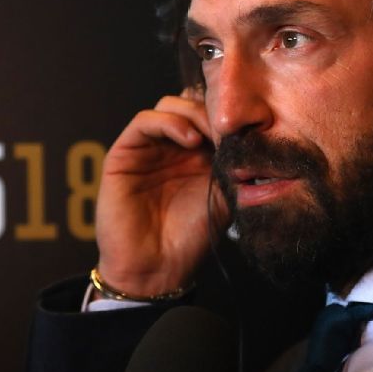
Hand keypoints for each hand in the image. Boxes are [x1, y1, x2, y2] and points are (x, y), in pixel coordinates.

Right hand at [94, 91, 228, 297]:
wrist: (158, 267)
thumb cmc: (190, 237)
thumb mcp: (224, 196)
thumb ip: (231, 165)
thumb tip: (248, 135)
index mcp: (196, 155)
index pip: (210, 116)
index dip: (227, 117)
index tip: (247, 129)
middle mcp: (171, 148)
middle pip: (191, 104)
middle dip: (213, 111)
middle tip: (230, 129)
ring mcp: (147, 149)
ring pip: (169, 106)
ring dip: (194, 113)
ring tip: (211, 136)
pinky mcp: (123, 154)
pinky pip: (144, 121)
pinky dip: (169, 122)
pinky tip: (190, 139)